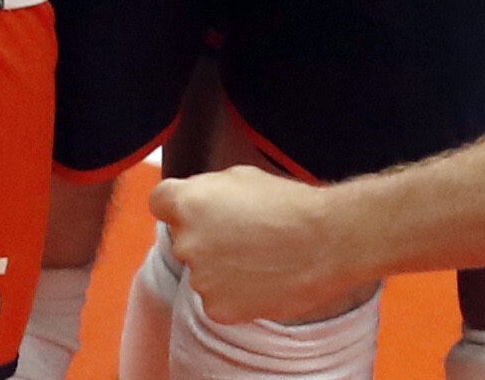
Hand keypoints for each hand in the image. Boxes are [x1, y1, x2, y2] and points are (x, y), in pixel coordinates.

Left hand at [152, 168, 356, 325]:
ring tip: (260, 255)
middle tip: (243, 232)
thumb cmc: (289, 203)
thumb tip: (197, 203)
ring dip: (220, 266)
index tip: (195, 207)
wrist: (325, 242)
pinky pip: (217, 298)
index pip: (159, 200)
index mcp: (189, 202)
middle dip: (205, 235)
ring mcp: (200, 279)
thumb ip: (209, 191)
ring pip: (202, 271)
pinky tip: (261, 277)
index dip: (178, 202)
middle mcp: (186, 242)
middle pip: (183, 237)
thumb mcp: (242, 177)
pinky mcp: (216, 309)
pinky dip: (234, 292)